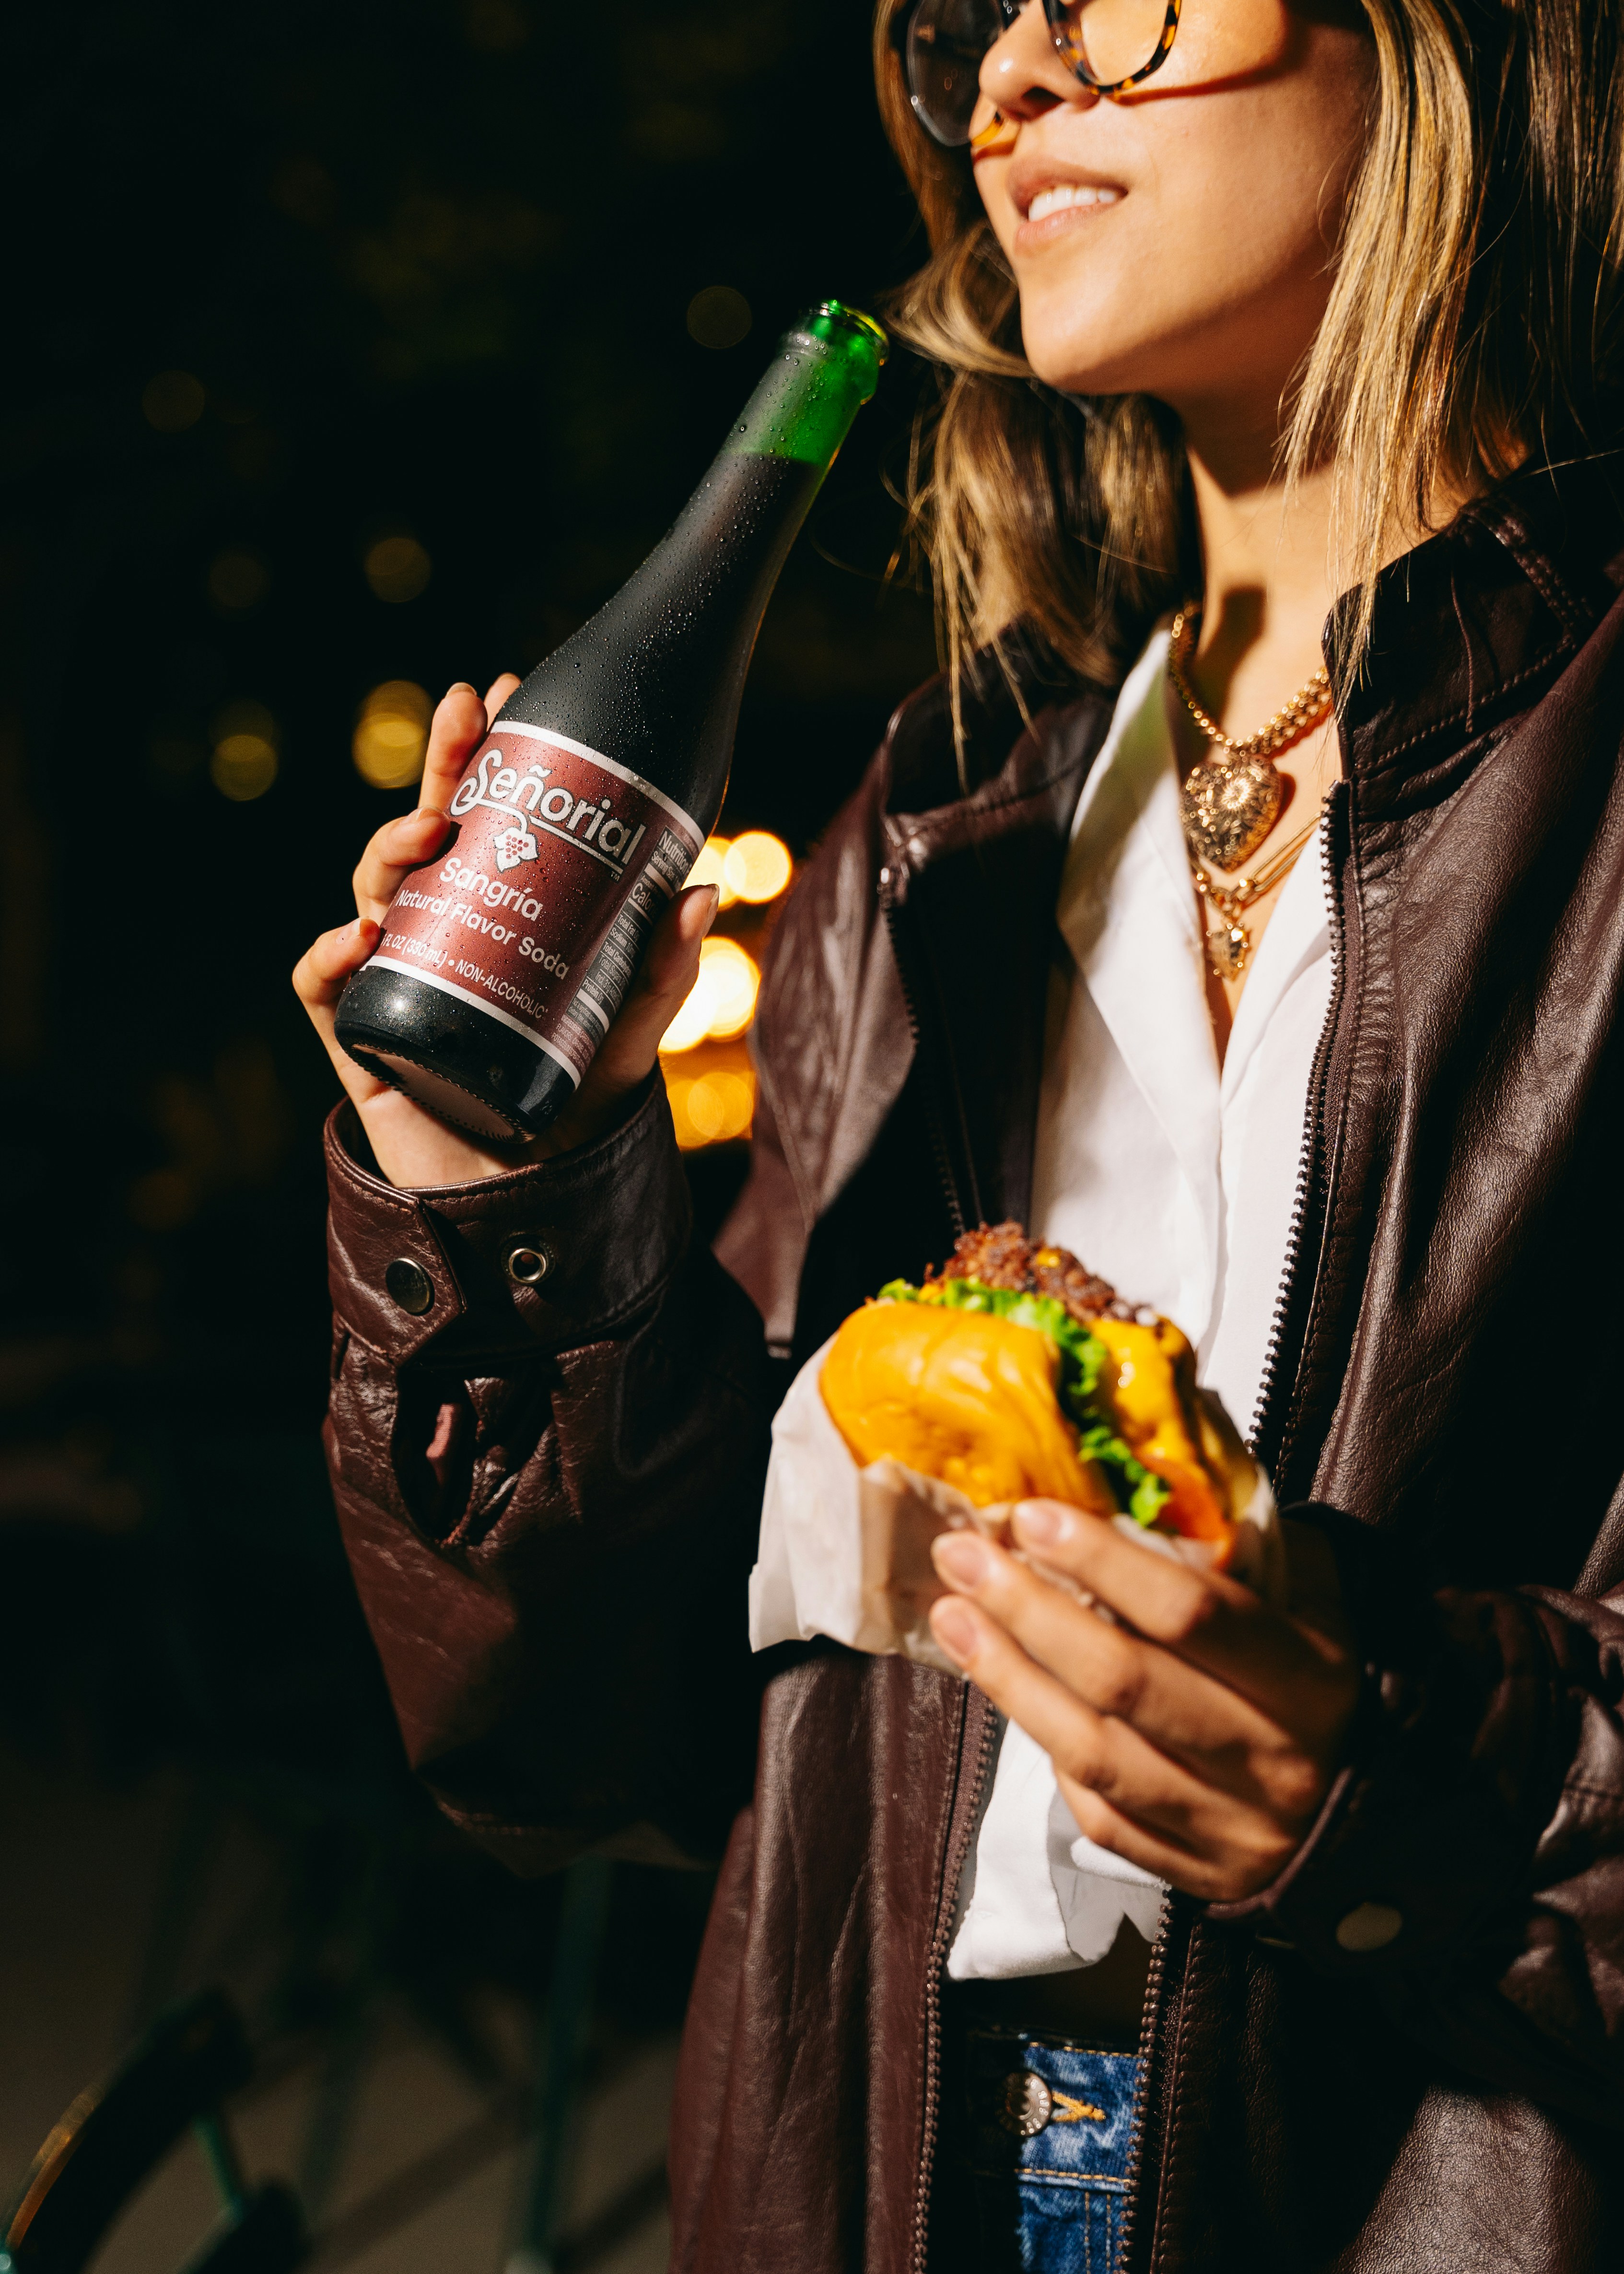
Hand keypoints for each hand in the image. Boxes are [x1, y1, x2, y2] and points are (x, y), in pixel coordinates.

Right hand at [292, 675, 718, 1188]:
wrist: (530, 1200)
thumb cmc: (572, 1103)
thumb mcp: (628, 1030)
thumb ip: (662, 966)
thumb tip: (701, 885)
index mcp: (492, 911)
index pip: (484, 816)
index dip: (487, 753)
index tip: (508, 691)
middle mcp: (437, 931)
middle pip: (424, 833)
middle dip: (440, 767)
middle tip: (466, 714)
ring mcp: (393, 978)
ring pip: (371, 892)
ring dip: (389, 848)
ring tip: (427, 830)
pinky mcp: (360, 1037)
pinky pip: (324, 985)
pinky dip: (331, 956)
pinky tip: (360, 939)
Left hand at [926, 1504, 1360, 1902]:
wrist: (1380, 1808)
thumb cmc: (1325, 1671)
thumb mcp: (1312, 1595)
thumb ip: (1240, 1546)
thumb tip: (1127, 1488)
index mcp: (1312, 1679)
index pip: (1190, 1613)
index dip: (1103, 1561)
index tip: (1030, 1515)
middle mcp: (1271, 1759)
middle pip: (1123, 1680)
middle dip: (1027, 1610)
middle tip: (961, 1556)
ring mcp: (1231, 1828)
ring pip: (1095, 1752)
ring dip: (1009, 1677)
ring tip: (951, 1617)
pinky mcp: (1197, 1876)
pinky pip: (1101, 1814)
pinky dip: (1051, 1753)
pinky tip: (1012, 1694)